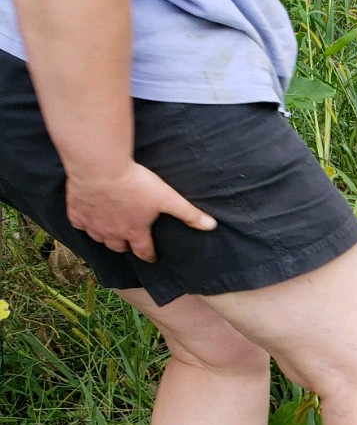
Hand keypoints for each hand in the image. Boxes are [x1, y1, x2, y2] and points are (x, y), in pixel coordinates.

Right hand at [66, 162, 216, 262]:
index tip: (152, 257)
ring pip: (99, 239)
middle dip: (126, 246)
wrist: (100, 168)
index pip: (144, 251)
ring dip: (106, 237)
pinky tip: (88, 220)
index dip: (150, 255)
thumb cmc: (135, 182)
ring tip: (111, 233)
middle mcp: (113, 232)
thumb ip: (188, 213)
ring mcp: (93, 223)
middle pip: (119, 247)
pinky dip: (84, 225)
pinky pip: (79, 225)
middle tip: (130, 242)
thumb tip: (211, 225)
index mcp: (135, 231)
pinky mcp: (76, 212)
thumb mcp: (167, 197)